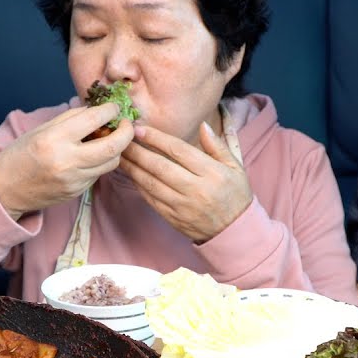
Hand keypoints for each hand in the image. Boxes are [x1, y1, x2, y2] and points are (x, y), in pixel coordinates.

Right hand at [0, 102, 133, 218]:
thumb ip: (71, 119)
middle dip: (126, 132)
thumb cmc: (22, 153)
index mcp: (54, 138)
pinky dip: (100, 162)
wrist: (5, 188)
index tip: (114, 107)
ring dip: (116, 149)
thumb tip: (98, 110)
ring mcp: (74, 179)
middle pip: (112, 146)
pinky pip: (98, 174)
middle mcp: (66, 160)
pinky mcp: (77, 192)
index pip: (94, 119)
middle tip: (126, 124)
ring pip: (111, 162)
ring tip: (109, 139)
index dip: (110, 110)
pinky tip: (91, 156)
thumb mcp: (42, 129)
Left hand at [118, 121, 251, 241]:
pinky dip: (139, 186)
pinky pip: (152, 200)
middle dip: (138, 152)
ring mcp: (183, 206)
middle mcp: (196, 189)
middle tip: (123, 140)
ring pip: (151, 184)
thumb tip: (203, 125)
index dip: (156, 138)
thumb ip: (218, 146)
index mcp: (212, 173)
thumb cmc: (236, 194)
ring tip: (121, 156)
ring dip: (133, 169)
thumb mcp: (236, 167)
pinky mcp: (174, 218)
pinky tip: (131, 175)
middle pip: (160, 167)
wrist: (236, 231)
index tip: (140, 129)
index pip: (178, 150)